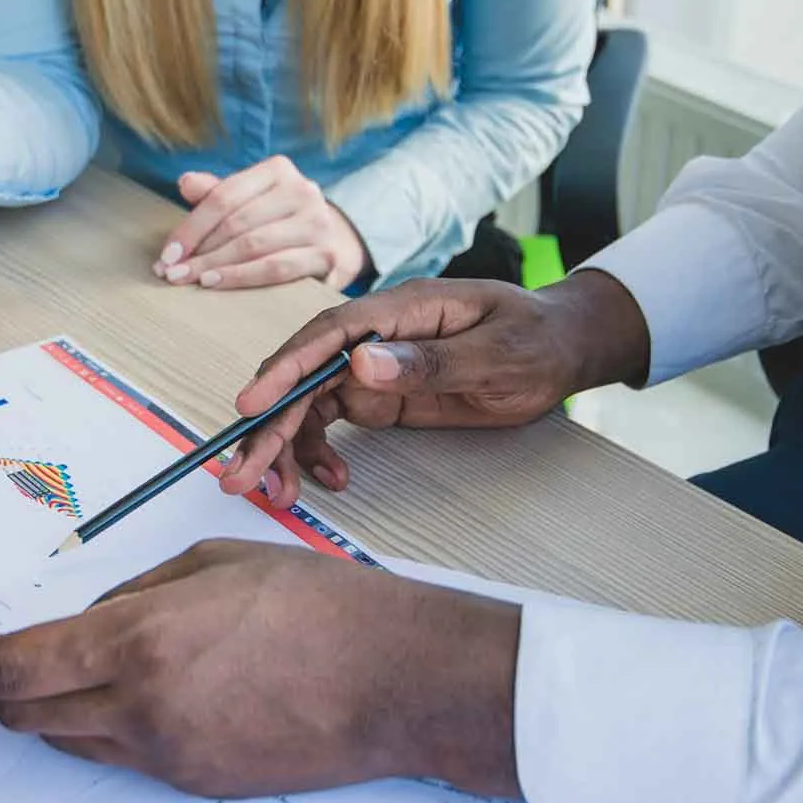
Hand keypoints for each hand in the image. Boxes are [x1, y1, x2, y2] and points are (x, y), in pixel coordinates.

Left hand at [0, 539, 522, 798]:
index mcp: (140, 641)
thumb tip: (89, 620)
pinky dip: (108, 727)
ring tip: (79, 672)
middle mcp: (141, 708)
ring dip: (50, 709)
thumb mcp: (214, 565)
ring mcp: (167, 755)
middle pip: (27, 712)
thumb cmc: (321, 607)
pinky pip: (124, 757)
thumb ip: (135, 593)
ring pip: (70, 739)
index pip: (12, 666)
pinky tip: (147, 694)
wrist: (399, 681)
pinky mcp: (198, 783)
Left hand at [155, 156, 367, 290]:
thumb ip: (217, 193)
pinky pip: (277, 268)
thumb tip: (184, 182)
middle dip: (199, 250)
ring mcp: (318, 223)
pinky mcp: (327, 255)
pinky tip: (217, 283)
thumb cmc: (277, 219)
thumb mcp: (248, 200)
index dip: (191, 227)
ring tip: (189, 279)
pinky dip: (242, 277)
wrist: (334, 240)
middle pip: (237, 223)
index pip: (224, 197)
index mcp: (278, 170)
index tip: (167, 253)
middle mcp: (302, 191)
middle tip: (171, 273)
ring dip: (216, 265)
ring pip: (255, 246)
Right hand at [218, 273, 650, 504]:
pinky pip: (329, 422)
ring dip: (284, 446)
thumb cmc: (536, 340)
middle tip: (241, 475)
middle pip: (305, 376)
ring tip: (274, 492)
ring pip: (308, 404)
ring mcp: (371, 365)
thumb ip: (431, 361)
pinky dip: (318, 452)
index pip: (328, 334)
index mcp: (401, 310)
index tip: (252, 405)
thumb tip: (361, 361)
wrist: (561, 348)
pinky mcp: (376, 394)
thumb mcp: (498, 353)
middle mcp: (374, 335)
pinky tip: (329, 481)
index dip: (286, 368)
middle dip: (269, 426)